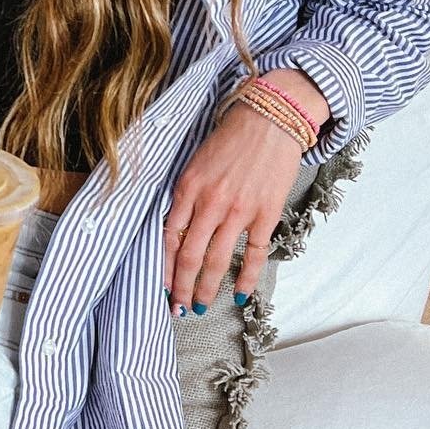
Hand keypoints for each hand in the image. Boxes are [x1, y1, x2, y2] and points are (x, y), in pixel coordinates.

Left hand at [163, 105, 303, 316]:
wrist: (268, 120)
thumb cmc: (228, 140)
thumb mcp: (194, 164)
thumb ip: (184, 196)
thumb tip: (175, 230)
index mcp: (187, 188)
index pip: (168, 237)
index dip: (163, 267)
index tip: (161, 287)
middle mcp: (210, 202)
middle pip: (189, 255)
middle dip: (181, 287)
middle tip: (177, 308)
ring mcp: (239, 210)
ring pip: (217, 260)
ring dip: (206, 288)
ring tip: (200, 307)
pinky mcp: (265, 214)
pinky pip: (254, 253)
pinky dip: (246, 277)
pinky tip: (240, 295)